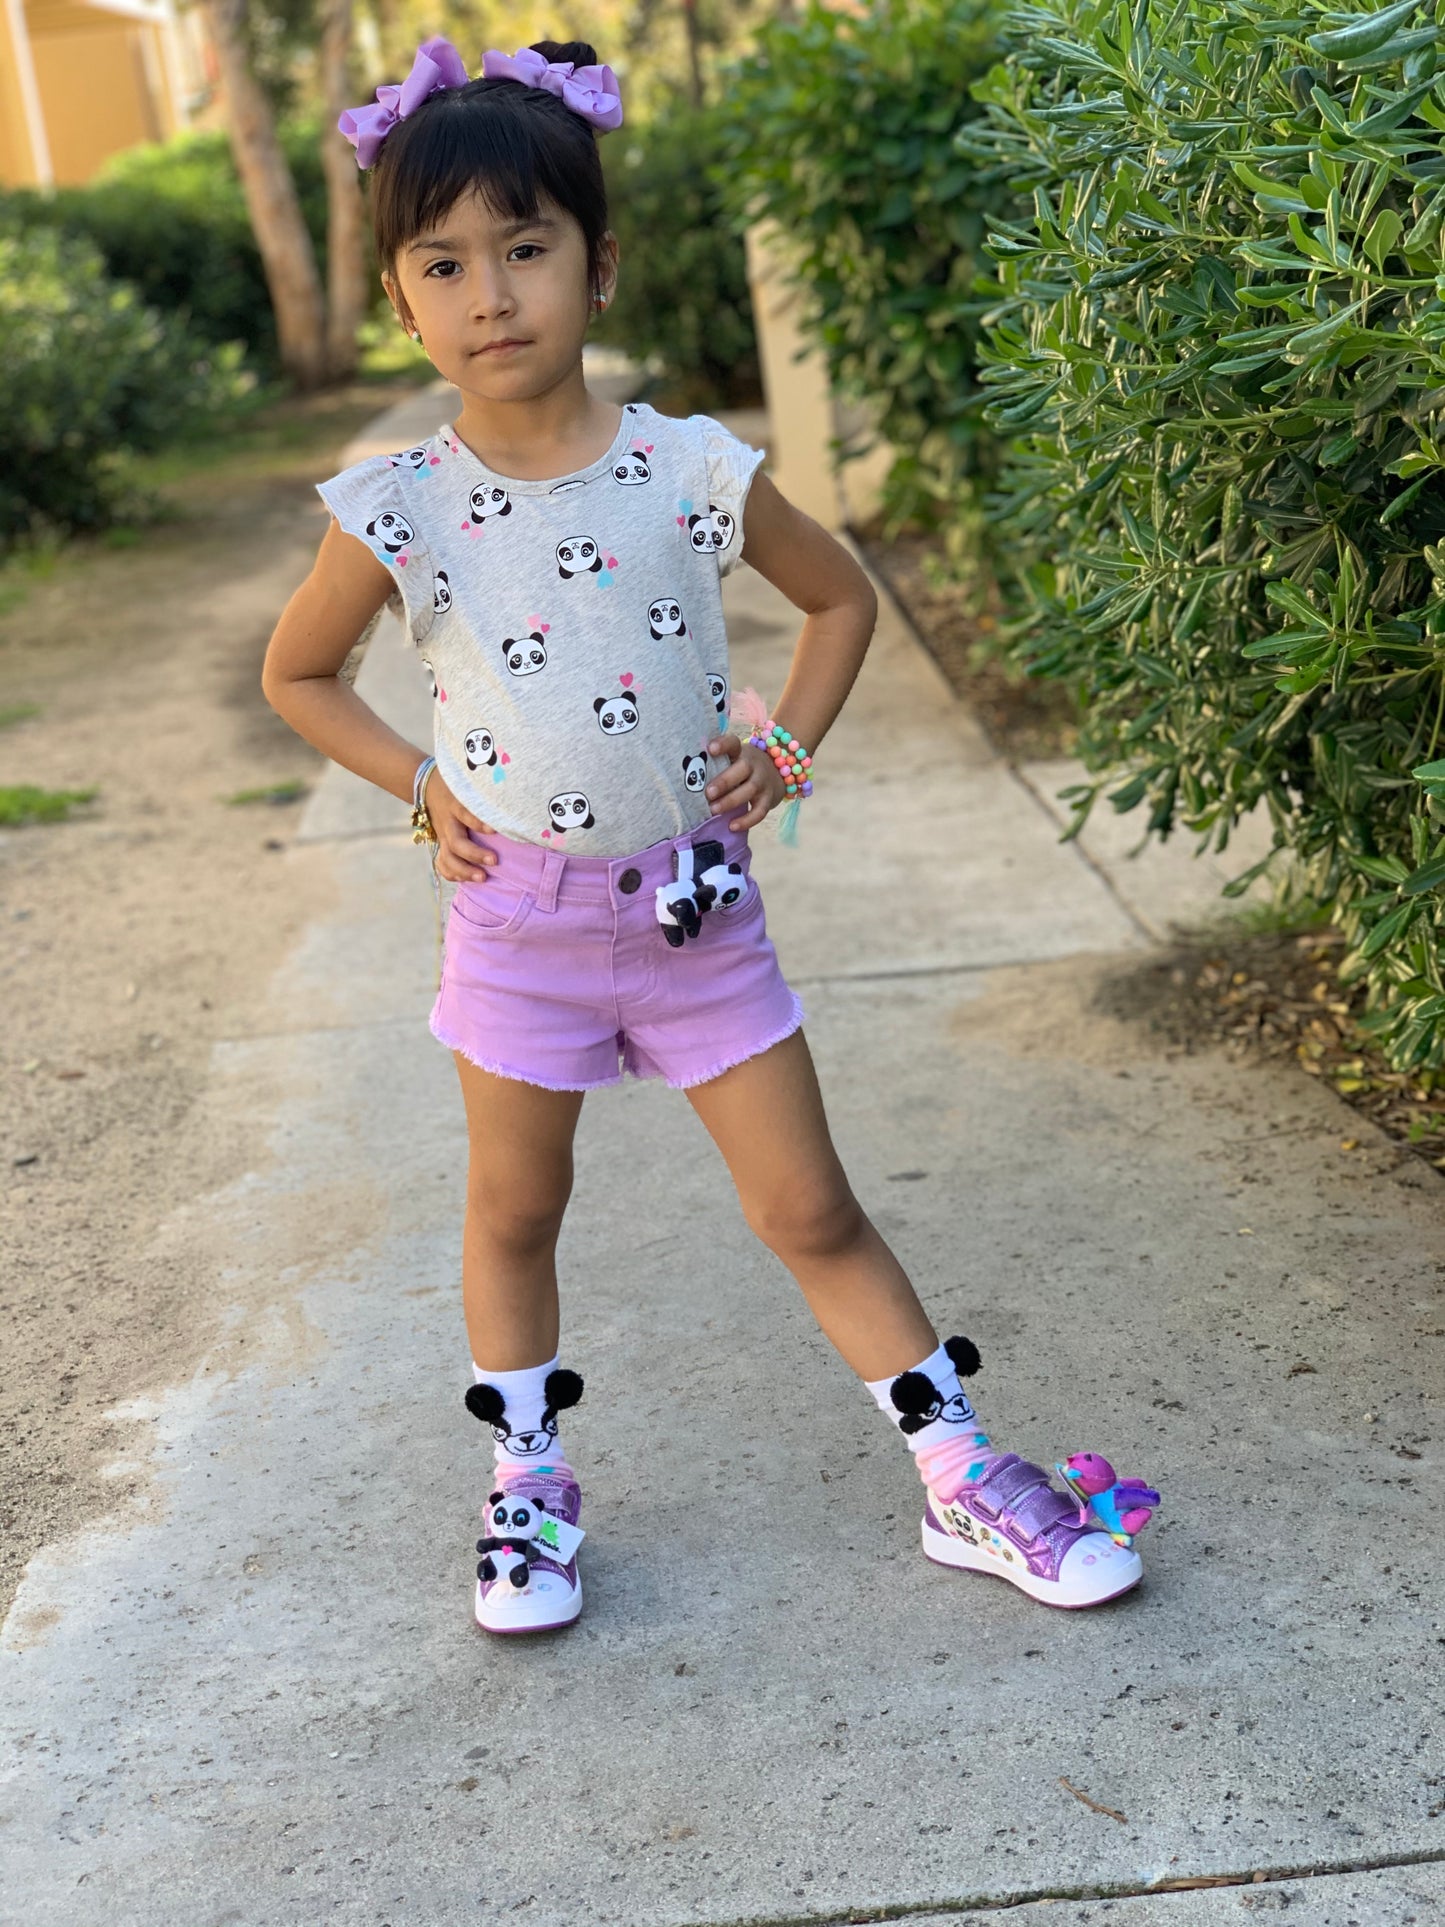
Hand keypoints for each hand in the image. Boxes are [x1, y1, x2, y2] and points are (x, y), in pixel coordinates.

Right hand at [425, 766, 497, 882]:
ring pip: (448, 858)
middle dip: (475, 854)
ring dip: (464, 870)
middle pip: (456, 842)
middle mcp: (448, 823)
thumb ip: (486, 789)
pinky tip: (466, 880)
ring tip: (483, 878)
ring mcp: (443, 836)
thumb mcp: (468, 781)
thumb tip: (513, 794)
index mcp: (455, 805)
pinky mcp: (441, 845)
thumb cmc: (459, 785)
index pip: (465, 813)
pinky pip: (442, 863)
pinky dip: (452, 874)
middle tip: (494, 861)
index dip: (477, 822)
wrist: (428, 787)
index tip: (494, 830)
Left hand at [704, 733, 785, 831]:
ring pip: (750, 790)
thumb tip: (684, 778)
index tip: (710, 749)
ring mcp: (763, 781)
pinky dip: (746, 821)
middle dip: (724, 781)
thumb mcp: (733, 759)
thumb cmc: (741, 768)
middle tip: (708, 793)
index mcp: (740, 751)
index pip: (733, 743)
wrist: (776, 773)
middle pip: (742, 768)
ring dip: (730, 801)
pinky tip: (732, 826)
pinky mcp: (769, 799)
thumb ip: (715, 764)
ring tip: (713, 810)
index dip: (723, 744)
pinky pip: (760, 811)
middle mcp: (753, 764)